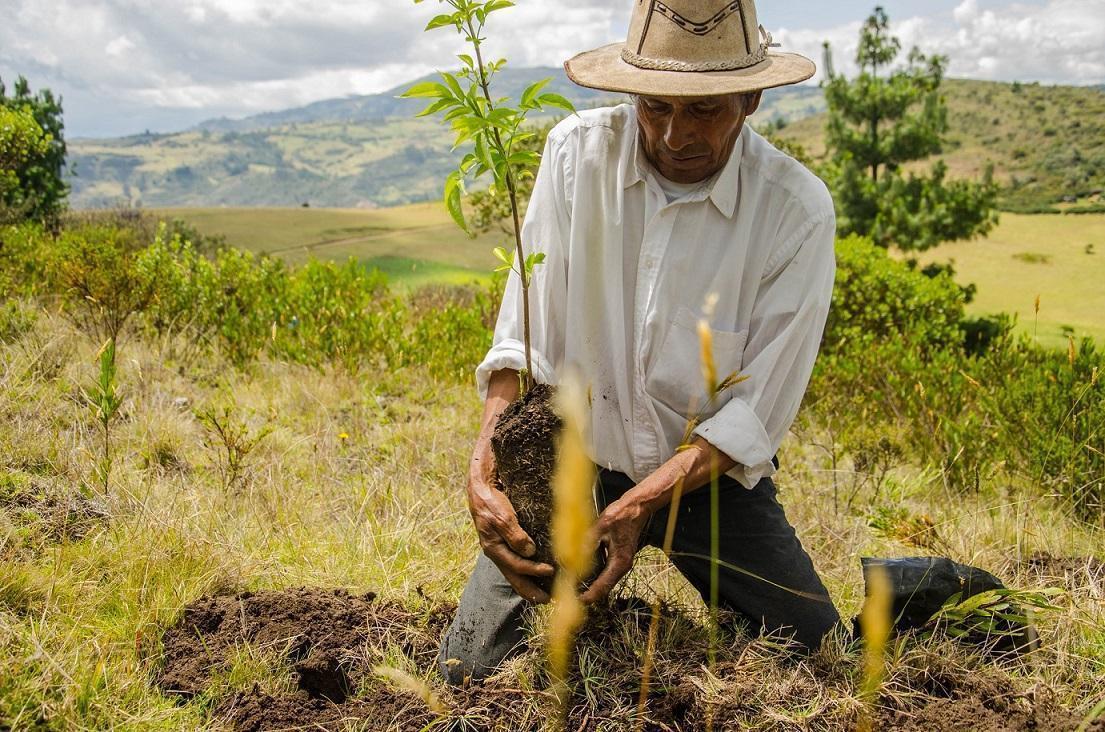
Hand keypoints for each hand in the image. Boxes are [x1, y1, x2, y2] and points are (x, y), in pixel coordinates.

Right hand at [467, 446, 554, 603]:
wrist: (480, 486)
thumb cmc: (490, 499)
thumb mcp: (501, 516)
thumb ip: (514, 534)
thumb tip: (530, 552)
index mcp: (494, 548)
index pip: (517, 565)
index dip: (535, 571)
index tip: (552, 570)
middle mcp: (496, 552)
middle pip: (514, 577)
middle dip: (531, 590)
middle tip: (548, 601)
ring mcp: (499, 548)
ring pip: (514, 572)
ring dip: (529, 583)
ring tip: (544, 594)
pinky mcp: (503, 541)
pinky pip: (515, 562)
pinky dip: (525, 571)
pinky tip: (535, 573)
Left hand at [579, 495, 650, 603]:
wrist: (636, 508)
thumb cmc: (620, 515)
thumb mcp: (600, 527)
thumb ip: (587, 544)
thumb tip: (572, 559)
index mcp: (620, 561)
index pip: (603, 586)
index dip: (590, 596)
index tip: (576, 601)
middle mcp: (622, 566)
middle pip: (605, 587)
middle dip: (589, 593)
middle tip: (571, 595)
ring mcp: (622, 563)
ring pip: (605, 581)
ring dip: (591, 585)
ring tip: (574, 587)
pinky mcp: (619, 558)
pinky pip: (606, 572)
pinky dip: (595, 576)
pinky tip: (583, 573)